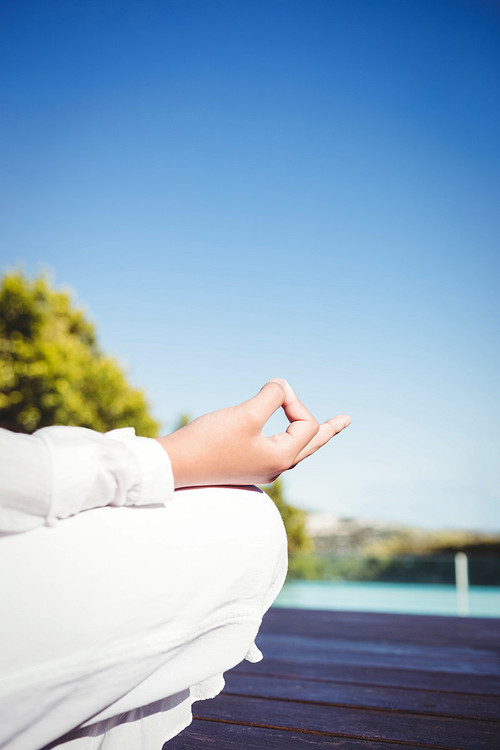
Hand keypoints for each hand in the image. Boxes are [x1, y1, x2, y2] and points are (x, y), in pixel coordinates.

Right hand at [156, 378, 350, 488]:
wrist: (174, 465)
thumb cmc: (210, 441)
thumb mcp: (246, 414)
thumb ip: (272, 396)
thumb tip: (282, 386)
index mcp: (281, 458)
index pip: (306, 424)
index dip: (293, 401)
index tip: (272, 390)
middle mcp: (275, 467)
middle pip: (310, 443)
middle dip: (328, 429)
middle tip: (346, 420)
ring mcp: (259, 468)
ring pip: (294, 448)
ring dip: (308, 434)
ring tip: (325, 430)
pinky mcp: (244, 464)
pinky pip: (276, 450)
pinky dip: (286, 437)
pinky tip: (284, 436)